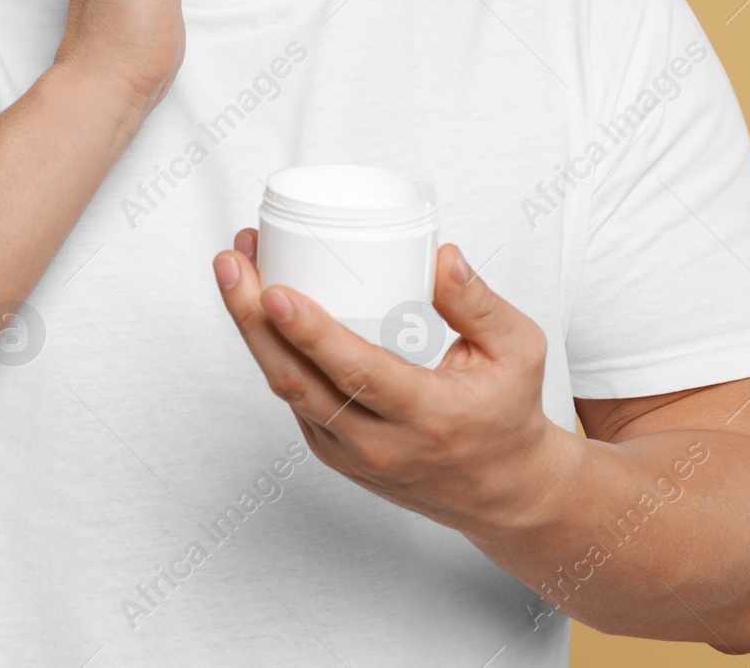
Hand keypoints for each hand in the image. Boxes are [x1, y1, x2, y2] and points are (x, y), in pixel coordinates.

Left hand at [212, 231, 567, 537]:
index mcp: (428, 416)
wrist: (500, 492)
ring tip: (236, 269)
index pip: (357, 375)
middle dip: (252, 317)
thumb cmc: (507, 415)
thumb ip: (480, 303)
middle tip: (231, 262)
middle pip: (297, 382)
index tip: (275, 292)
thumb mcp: (517, 352)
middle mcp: (379, 443)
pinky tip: (256, 305)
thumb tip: (441, 256)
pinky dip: (269, 349)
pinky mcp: (331, 451)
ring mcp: (348, 453)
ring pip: (285, 389)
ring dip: (251, 327)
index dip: (310, 333)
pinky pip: (293, 397)